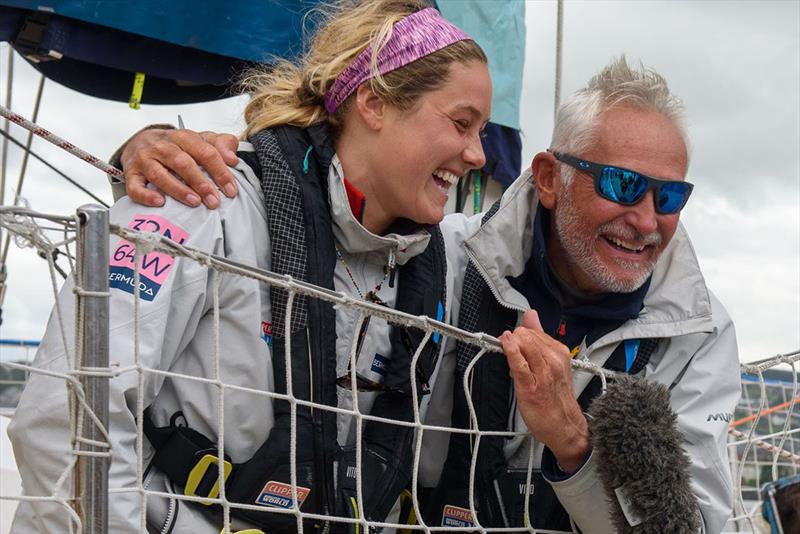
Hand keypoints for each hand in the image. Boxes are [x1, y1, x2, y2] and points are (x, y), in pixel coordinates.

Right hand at [120, 128, 239, 208]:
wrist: (141, 141)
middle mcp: (162, 146)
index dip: (220, 171)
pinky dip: (146, 195)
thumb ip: (221, 144)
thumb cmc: (177, 146)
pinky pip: (135, 186)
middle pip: (182, 163)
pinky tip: (160, 202)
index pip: (205, 152)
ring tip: (195, 202)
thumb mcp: (201, 140)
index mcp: (183, 137)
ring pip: (159, 174)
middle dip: (200, 183)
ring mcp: (145, 160)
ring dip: (178, 189)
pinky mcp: (132, 174)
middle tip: (214, 201)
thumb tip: (233, 158)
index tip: (231, 189)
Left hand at [500, 310, 589, 471]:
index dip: (518, 335)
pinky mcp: (531, 386)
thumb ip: (539, 337)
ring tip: (512, 360)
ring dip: (511, 345)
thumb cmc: (556, 397)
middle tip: (512, 354)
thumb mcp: (552, 362)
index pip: (533, 330)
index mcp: (559, 353)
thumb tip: (531, 315)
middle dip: (514, 340)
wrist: (564, 426)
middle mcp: (553, 360)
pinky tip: (505, 343)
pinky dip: (510, 351)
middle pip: (526, 334)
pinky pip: (519, 363)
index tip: (512, 341)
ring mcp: (543, 372)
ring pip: (524, 344)